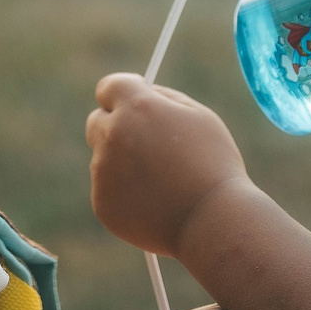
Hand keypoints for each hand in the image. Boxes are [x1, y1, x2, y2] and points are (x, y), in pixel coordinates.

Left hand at [86, 74, 249, 258]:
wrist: (212, 222)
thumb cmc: (213, 165)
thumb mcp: (199, 116)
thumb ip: (164, 98)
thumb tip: (142, 92)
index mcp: (136, 108)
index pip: (108, 87)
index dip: (123, 92)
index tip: (134, 99)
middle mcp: (112, 136)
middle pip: (97, 121)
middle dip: (116, 125)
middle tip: (145, 142)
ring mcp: (103, 171)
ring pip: (104, 158)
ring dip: (123, 163)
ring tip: (162, 181)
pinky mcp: (102, 203)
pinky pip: (108, 190)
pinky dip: (125, 193)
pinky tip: (155, 203)